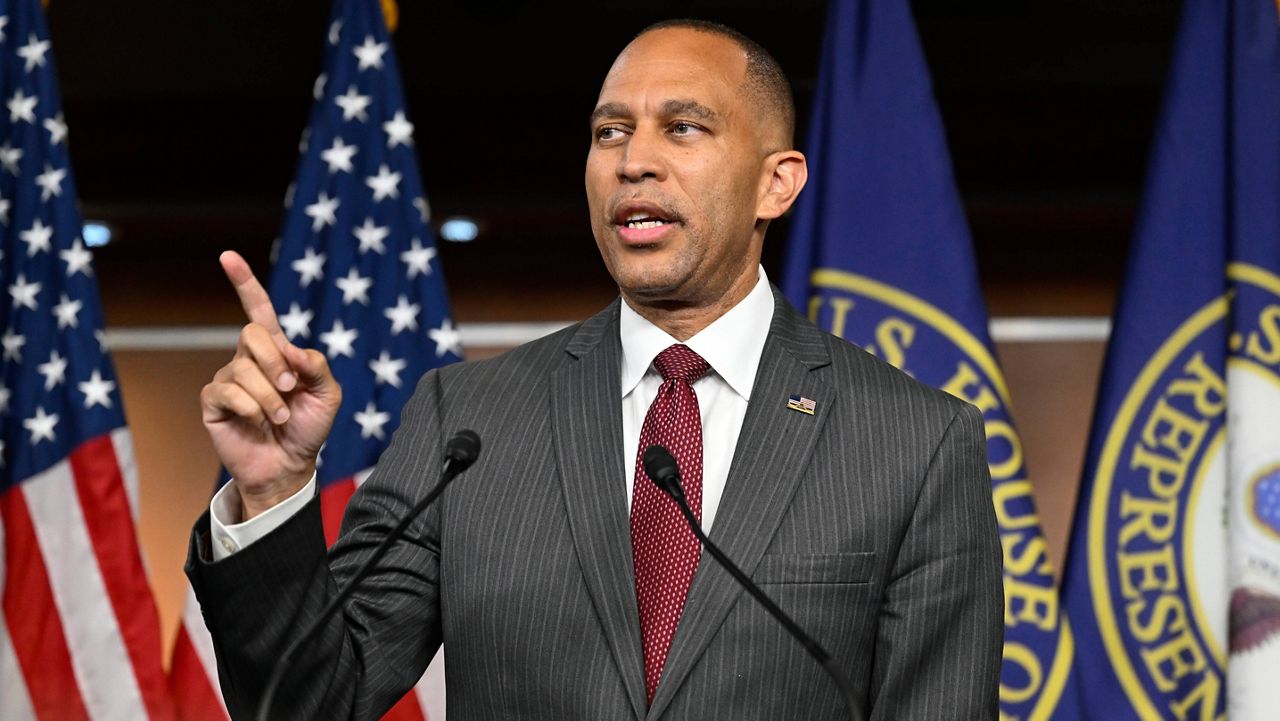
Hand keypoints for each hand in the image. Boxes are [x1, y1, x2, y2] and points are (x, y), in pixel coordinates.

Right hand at [200, 251, 342, 519]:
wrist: (290, 465)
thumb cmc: (309, 428)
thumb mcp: (327, 394)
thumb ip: (316, 365)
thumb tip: (290, 348)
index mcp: (276, 351)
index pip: (257, 310)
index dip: (244, 283)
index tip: (228, 256)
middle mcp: (248, 360)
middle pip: (252, 334)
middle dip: (275, 362)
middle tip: (290, 389)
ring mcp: (228, 379)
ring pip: (243, 369)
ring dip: (270, 397)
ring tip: (279, 417)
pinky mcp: (213, 402)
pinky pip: (227, 392)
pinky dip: (251, 408)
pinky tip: (259, 422)